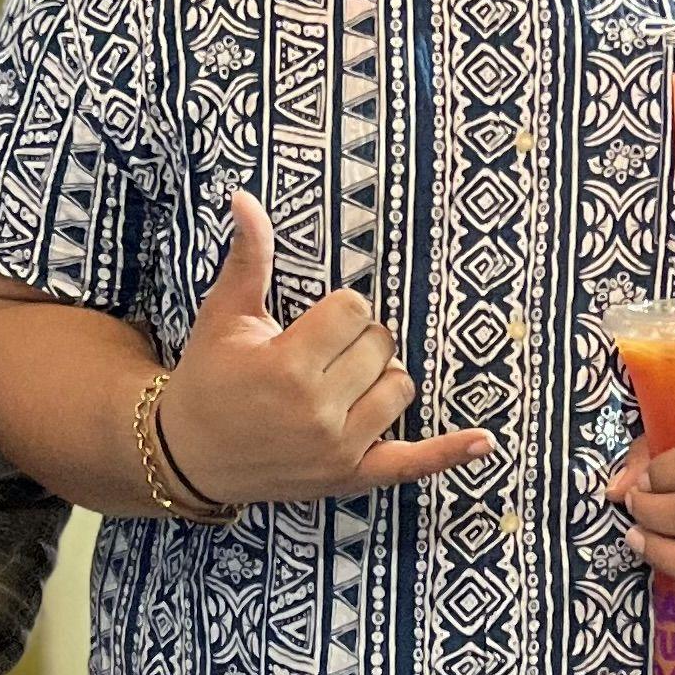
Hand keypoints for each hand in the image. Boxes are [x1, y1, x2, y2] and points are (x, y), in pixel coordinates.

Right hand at [152, 192, 498, 506]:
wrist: (189, 455)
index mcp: (288, 366)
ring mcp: (339, 449)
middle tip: (317, 357)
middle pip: (381, 345)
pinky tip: (485, 441)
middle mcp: (319, 411)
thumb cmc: (208, 378)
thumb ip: (249, 257)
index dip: (335, 312)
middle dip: (355, 342)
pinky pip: (412, 464)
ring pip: (400, 387)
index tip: (308, 328)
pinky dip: (449, 454)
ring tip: (340, 384)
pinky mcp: (352, 477)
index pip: (354, 311)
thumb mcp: (225, 315)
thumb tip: (245, 197)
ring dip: (381, 378)